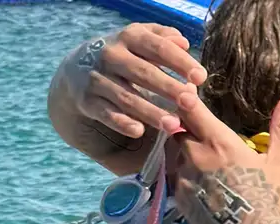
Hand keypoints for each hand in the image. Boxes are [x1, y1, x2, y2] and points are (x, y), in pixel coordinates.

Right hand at [64, 23, 206, 137]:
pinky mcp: (87, 100)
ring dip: (151, 112)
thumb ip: (163, 39)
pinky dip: (122, 122)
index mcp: (129, 37)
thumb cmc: (125, 55)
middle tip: (191, 102)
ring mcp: (97, 78)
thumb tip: (183, 43)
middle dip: (169, 87)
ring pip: (126, 97)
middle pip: (143, 72)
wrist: (78, 69)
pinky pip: (107, 113)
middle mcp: (111, 55)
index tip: (201, 77)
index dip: (180, 62)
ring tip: (174, 125)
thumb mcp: (141, 40)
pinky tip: (139, 131)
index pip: (158, 47)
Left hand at [174, 92, 279, 223]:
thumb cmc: (268, 199)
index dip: (186, 99)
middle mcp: (194, 156)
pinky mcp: (178, 198)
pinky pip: (174, 177)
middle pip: (177, 130)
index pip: (191, 109)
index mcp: (219, 143)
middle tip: (195, 129)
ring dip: (182, 151)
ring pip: (173, 153)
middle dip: (184, 126)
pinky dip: (182, 174)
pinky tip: (197, 182)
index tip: (187, 93)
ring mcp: (182, 178)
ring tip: (198, 157)